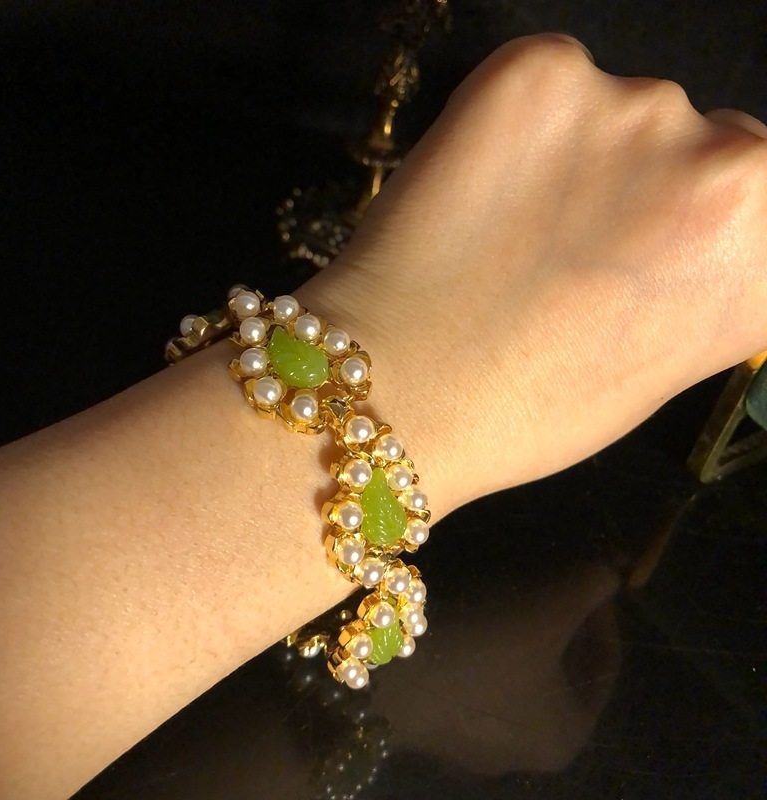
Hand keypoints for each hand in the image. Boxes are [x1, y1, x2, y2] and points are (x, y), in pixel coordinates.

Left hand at [297, 33, 766, 511]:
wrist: (401, 395)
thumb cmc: (522, 410)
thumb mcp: (656, 367)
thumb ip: (700, 282)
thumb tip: (693, 236)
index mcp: (766, 253)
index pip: (756, 193)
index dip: (689, 222)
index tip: (646, 246)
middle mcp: (727, 166)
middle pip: (700, 141)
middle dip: (643, 184)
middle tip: (569, 246)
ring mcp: (631, 108)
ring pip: (620, 113)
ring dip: (578, 155)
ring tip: (510, 231)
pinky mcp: (538, 74)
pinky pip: (549, 81)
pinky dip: (520, 124)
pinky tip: (480, 190)